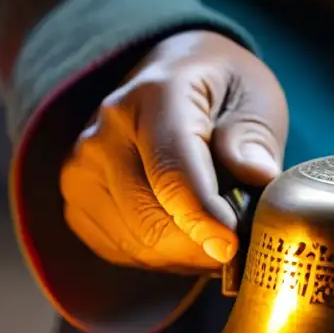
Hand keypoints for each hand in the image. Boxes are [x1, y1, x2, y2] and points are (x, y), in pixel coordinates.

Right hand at [60, 31, 287, 273]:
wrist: (171, 75)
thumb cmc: (220, 90)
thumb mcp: (256, 97)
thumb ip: (254, 138)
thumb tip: (256, 176)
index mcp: (156, 96)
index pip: (172, 171)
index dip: (202, 218)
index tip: (230, 247)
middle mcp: (105, 131)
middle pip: (150, 219)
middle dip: (202, 246)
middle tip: (243, 244)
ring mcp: (82, 168)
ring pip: (137, 244)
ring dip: (186, 255)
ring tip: (217, 233)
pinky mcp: (76, 199)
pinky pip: (122, 251)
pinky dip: (162, 257)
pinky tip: (186, 235)